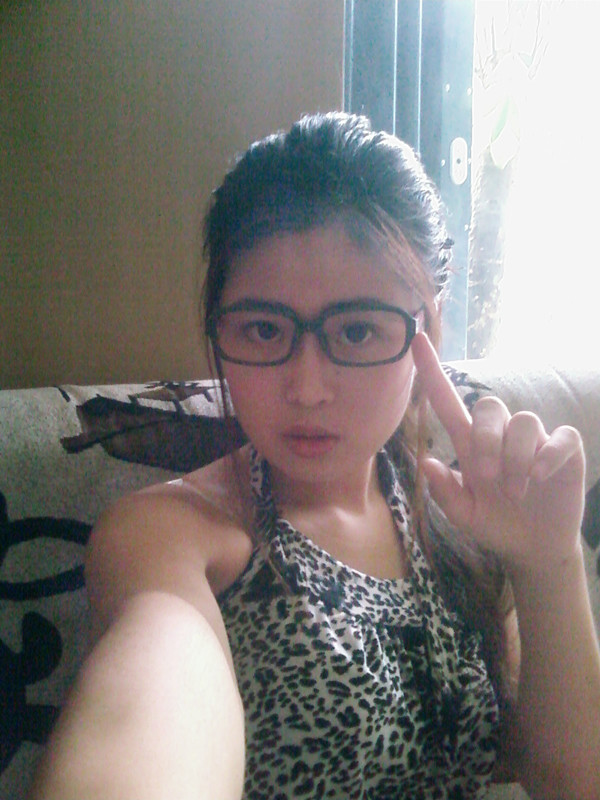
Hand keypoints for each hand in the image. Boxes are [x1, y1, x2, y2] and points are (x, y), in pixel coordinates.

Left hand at [411, 333, 585, 573]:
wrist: (533, 547)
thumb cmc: (495, 524)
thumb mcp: (465, 517)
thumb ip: (446, 493)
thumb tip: (425, 463)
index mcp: (470, 446)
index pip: (448, 401)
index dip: (432, 372)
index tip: (417, 341)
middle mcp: (501, 436)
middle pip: (489, 406)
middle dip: (486, 440)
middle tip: (487, 477)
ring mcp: (534, 441)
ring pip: (523, 422)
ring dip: (515, 459)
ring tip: (515, 493)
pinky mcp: (564, 450)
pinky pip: (559, 436)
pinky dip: (548, 455)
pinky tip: (540, 477)